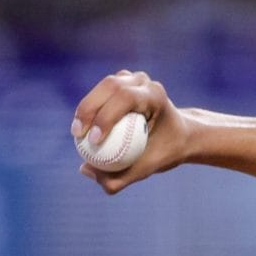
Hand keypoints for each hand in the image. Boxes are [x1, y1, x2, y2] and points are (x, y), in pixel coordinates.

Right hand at [71, 70, 186, 193]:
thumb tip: (84, 170)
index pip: (125, 98)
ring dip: (86, 108)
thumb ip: (119, 177)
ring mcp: (131, 79)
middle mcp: (143, 82)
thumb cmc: (165, 152)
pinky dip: (90, 108)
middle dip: (89, 109)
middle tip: (77, 135)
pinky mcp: (121, 82)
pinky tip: (82, 128)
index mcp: (155, 95)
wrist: (179, 135)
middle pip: (110, 87)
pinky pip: (101, 93)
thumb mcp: (146, 169)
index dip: (105, 117)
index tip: (93, 141)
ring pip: (103, 87)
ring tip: (76, 133)